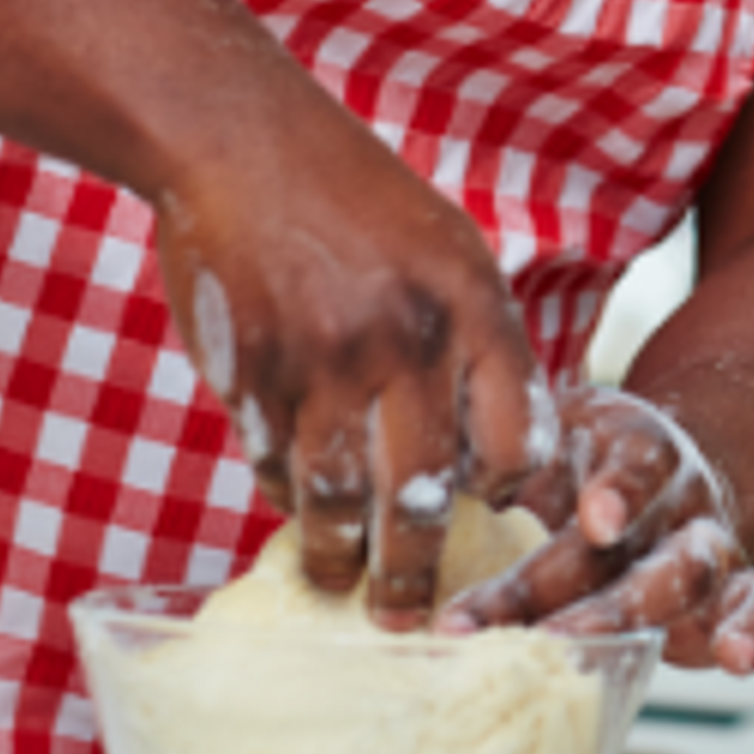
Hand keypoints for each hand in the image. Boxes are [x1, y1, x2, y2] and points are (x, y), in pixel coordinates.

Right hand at [150, 92, 550, 631]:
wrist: (238, 138)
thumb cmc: (356, 198)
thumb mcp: (448, 250)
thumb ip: (479, 343)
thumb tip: (506, 454)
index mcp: (471, 305)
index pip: (515, 437)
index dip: (508, 492)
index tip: (493, 517)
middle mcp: (404, 339)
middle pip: (425, 491)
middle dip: (416, 569)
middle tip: (413, 615)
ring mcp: (322, 360)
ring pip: (339, 497)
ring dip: (340, 559)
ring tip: (343, 588)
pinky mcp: (251, 372)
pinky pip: (274, 465)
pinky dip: (285, 499)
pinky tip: (294, 515)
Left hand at [436, 384, 753, 673]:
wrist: (667, 459)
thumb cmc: (581, 459)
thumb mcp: (547, 433)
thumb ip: (494, 455)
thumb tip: (395, 493)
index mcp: (633, 449)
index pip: (634, 465)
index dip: (620, 490)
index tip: (593, 519)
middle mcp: (676, 497)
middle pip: (647, 544)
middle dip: (589, 593)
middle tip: (528, 633)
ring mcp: (709, 544)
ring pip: (694, 577)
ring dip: (635, 619)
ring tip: (581, 654)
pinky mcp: (732, 589)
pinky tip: (737, 656)